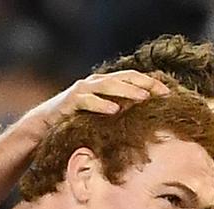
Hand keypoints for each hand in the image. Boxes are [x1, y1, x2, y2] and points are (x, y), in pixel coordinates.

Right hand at [23, 70, 169, 135]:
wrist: (44, 124)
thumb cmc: (76, 121)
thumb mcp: (100, 115)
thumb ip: (119, 110)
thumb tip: (145, 117)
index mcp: (104, 83)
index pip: (132, 78)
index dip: (150, 83)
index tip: (168, 92)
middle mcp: (94, 82)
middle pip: (123, 78)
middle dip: (144, 84)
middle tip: (161, 92)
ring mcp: (82, 90)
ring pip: (108, 85)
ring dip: (127, 91)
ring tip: (143, 97)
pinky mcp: (70, 101)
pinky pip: (88, 101)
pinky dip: (101, 104)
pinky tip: (114, 109)